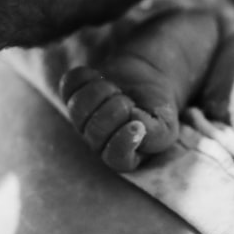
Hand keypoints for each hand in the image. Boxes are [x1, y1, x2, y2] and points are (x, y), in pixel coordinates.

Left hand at [60, 66, 178, 171]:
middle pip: (95, 132)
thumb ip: (155, 135)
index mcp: (124, 155)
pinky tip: (98, 75)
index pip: (116, 158)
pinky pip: (69, 85)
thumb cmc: (157, 107)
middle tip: (127, 100)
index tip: (136, 120)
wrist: (146, 78)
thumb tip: (138, 129)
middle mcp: (99, 141)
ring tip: (114, 87)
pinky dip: (85, 75)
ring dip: (100, 91)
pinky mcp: (73, 96)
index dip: (123, 140)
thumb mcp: (165, 124)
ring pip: (78, 108)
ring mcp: (83, 120)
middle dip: (115, 110)